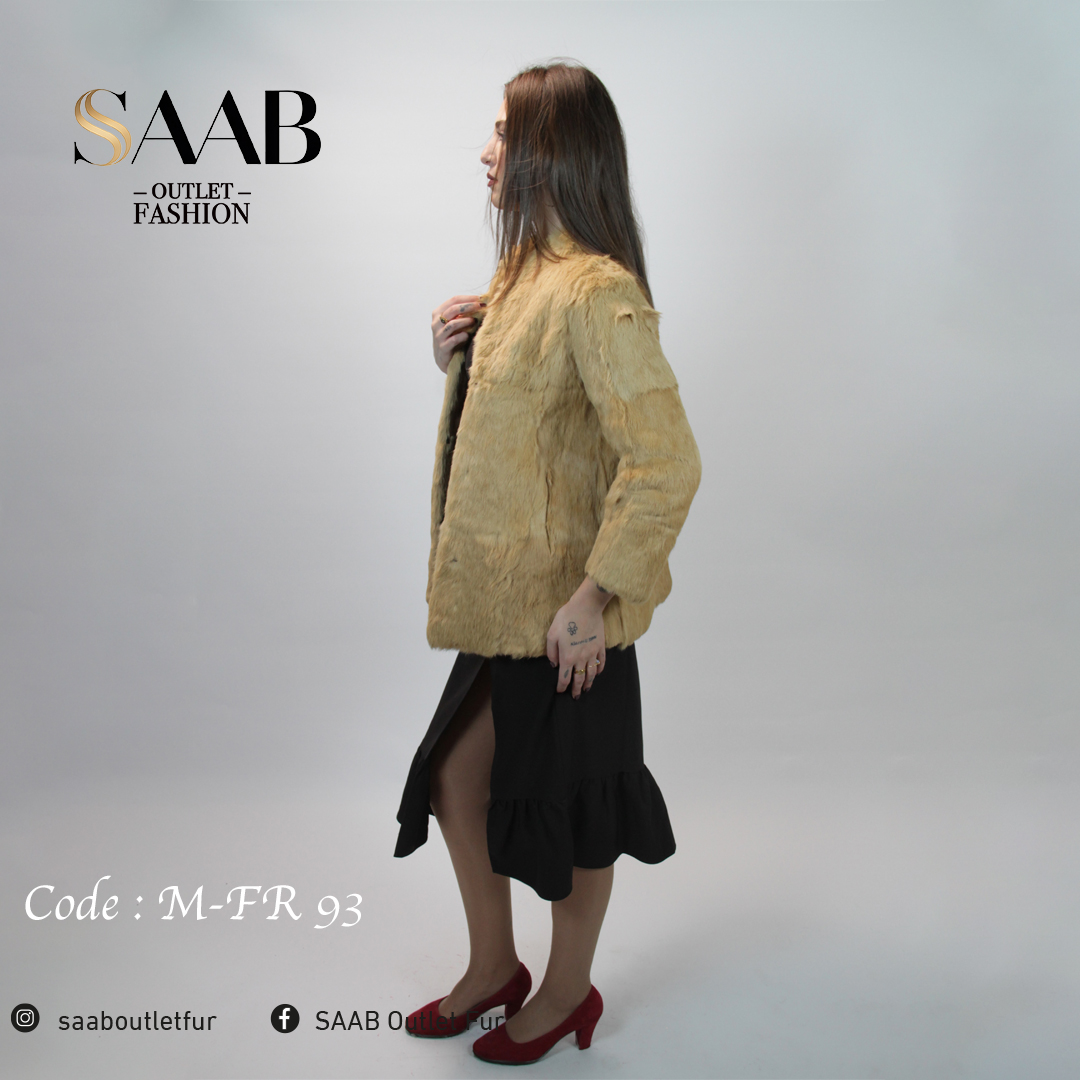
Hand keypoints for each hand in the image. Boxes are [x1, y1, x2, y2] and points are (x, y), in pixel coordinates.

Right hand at [432, 294, 484, 373]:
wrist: (445, 359)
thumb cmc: (452, 337)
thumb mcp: (455, 322)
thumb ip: (462, 313)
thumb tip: (481, 302)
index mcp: (438, 313)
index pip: (453, 300)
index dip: (468, 298)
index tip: (481, 298)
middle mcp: (436, 323)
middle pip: (453, 309)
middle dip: (469, 306)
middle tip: (481, 306)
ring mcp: (438, 335)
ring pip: (452, 324)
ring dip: (466, 321)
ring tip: (475, 321)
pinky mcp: (443, 347)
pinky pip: (453, 339)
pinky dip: (462, 336)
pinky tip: (468, 335)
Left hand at [545, 578, 613, 698]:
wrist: (586, 607)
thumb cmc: (566, 618)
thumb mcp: (552, 634)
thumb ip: (551, 652)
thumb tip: (554, 665)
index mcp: (567, 657)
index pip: (564, 677)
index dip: (562, 687)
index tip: (560, 691)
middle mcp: (580, 658)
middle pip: (579, 679)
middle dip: (576, 690)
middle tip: (576, 697)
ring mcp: (592, 653)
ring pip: (591, 673)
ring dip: (589, 683)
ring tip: (587, 690)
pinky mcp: (600, 646)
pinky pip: (601, 662)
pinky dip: (599, 670)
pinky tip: (597, 673)